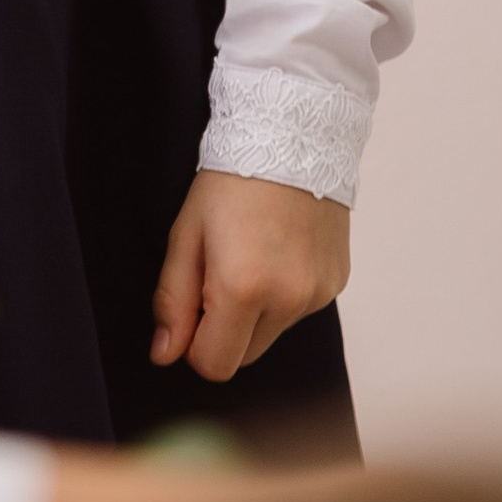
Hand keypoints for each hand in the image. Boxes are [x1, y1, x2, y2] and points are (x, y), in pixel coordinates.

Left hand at [151, 170, 349, 381]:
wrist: (292, 136)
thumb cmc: (230, 182)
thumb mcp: (187, 234)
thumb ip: (172, 301)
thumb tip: (164, 355)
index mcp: (243, 290)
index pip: (214, 365)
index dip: (194, 344)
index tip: (192, 306)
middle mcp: (288, 301)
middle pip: (245, 357)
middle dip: (224, 330)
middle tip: (218, 273)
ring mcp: (318, 295)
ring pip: (273, 334)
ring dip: (256, 312)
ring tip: (251, 253)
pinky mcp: (336, 284)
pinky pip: (300, 310)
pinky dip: (284, 294)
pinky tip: (278, 250)